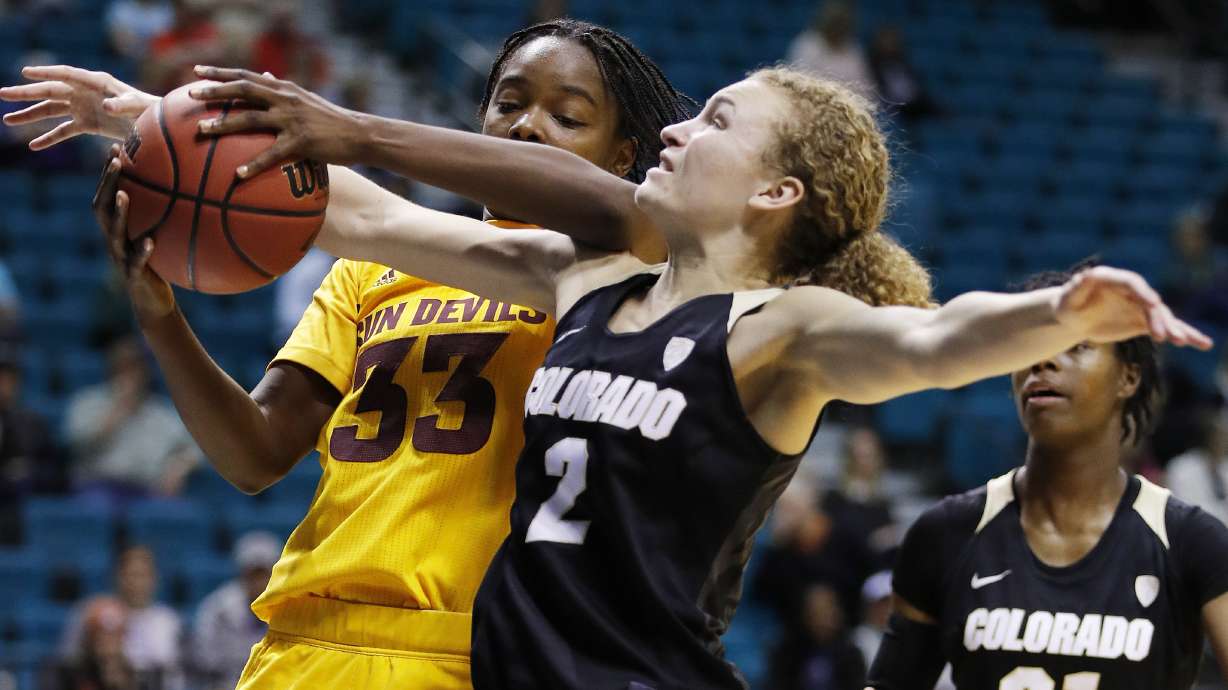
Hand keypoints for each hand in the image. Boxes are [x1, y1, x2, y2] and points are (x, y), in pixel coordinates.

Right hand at [0, 65, 157, 147]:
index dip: (45, 72)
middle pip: (50, 91)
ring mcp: (83, 108)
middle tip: (2, 94)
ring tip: (7, 120)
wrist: (156, 126)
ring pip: (51, 110)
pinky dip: (49, 138)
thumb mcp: (137, 106)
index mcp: (95, 82)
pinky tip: (33, 145)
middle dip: (26, 93)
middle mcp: (85, 92)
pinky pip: (63, 131)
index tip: (25, 73)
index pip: (65, 74)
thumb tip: (105, 105)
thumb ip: (122, 105)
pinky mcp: (86, 124)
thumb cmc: (149, 111)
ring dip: (30, 115)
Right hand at [94, 144, 175, 321]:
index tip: (116, 147)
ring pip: (113, 232)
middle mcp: (114, 239)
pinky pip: (136, 262)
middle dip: (107, 182)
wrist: (154, 302)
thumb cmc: (161, 265)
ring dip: (119, 213)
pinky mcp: (133, 276)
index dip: (109, 173)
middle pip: (103, 206)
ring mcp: (121, 257)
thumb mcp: (162, 236)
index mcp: (119, 227)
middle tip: (115, 161)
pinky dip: (142, 251)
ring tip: (125, 195)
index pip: (108, 195)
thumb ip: (167, 216)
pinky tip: (150, 241)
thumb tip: (191, 188)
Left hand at [189, 65, 364, 177]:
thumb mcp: (306, 98)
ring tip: (202, 132)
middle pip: (243, 90)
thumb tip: (265, 75)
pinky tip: (238, 175)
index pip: (247, 75)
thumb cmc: (332, 120)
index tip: (196, 72)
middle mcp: (285, 99)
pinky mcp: (301, 141)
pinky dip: (254, 164)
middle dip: (215, 92)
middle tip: (191, 96)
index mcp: (284, 89)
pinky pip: (272, 154)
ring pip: (250, 118)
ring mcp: (292, 119)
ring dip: (224, 125)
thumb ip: (283, 89)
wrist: (360, 134)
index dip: (221, 73)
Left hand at [1054, 266, 1211, 348]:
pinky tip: (1202, 343)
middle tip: (1166, 336)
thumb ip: (1079, 286)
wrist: (1074, 316)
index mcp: (1114, 279)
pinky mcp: (1145, 321)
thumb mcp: (1070, 296)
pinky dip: (1183, 334)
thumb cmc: (1069, 304)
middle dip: (1159, 319)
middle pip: (1150, 303)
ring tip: (1184, 341)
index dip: (1144, 293)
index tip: (1154, 304)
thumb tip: (1086, 274)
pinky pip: (1166, 328)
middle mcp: (1133, 290)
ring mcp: (1141, 306)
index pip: (1132, 283)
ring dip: (1174, 329)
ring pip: (1162, 317)